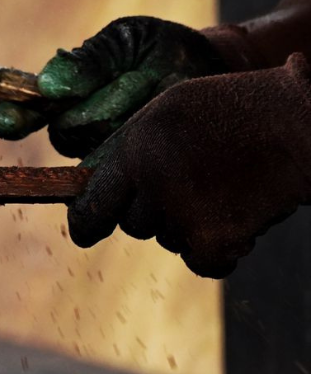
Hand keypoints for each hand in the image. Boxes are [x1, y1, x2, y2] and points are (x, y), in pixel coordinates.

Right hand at [0, 17, 227, 157]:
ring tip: (158, 99)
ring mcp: (101, 155)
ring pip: (95, 151)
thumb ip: (87, 59)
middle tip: (139, 79)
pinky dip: (143, 150)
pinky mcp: (130, 178)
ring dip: (126, 124)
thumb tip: (47, 85)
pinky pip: (122, 173)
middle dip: (99, 106)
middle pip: (66, 131)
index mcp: (62, 94)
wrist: (211, 72)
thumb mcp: (123, 41)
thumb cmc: (159, 50)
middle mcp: (74, 128)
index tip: (4, 122)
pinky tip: (164, 129)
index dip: (13, 117)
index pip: (25, 110)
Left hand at [67, 56, 310, 277]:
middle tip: (192, 188)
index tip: (84, 233)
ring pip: (168, 240)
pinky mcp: (215, 239)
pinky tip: (238, 220)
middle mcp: (152, 182)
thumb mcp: (170, 110)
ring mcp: (182, 212)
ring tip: (223, 190)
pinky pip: (201, 263)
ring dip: (189, 227)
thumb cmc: (237, 111)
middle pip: (134, 224)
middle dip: (154, 214)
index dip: (86, 222)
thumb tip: (100, 184)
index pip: (93, 201)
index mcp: (136, 148)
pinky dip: (219, 252)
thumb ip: (134, 146)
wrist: (298, 124)